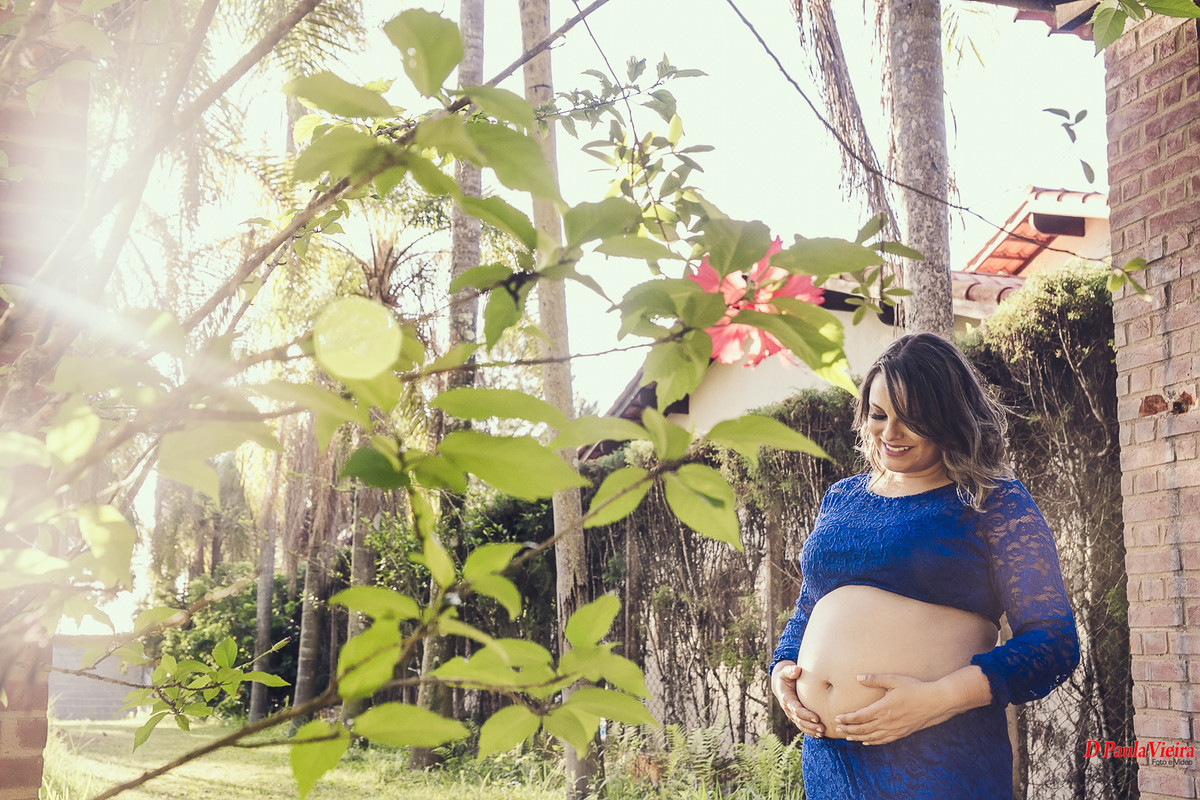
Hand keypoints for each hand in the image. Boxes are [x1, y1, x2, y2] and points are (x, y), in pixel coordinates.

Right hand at [771, 661, 824, 737]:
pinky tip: (819, 735)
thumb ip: (790, 670)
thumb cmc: (785, 675)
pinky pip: (802, 726)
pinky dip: (810, 731)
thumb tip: (797, 670)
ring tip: (822, 733)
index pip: (796, 709)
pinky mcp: (796, 716)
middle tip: (822, 728)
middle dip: (810, 725)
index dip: (805, 714)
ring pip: (800, 725)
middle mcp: (788, 708)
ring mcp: (791, 713)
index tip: (817, 717)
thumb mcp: (786, 671)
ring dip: (811, 730)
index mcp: (786, 698)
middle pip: (799, 720)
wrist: (780, 683)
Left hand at [833, 673, 947, 744]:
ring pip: (872, 737)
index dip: (847, 719)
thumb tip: (858, 677)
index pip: (859, 717)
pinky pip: (884, 740)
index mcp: (883, 708)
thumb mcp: (894, 680)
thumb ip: (875, 679)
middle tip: (838, 729)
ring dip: (858, 737)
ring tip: (848, 737)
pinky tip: (867, 742)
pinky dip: (873, 742)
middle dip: (849, 730)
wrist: (935, 702)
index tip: (837, 718)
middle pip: (863, 729)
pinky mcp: (902, 733)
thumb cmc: (914, 688)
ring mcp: (895, 729)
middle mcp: (887, 722)